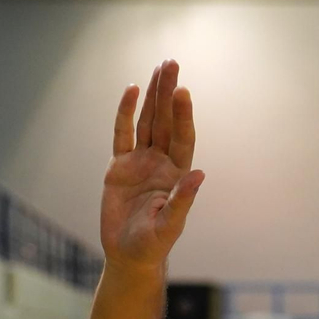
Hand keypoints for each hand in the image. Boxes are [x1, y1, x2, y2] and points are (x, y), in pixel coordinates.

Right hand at [101, 60, 204, 274]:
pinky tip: (131, 92)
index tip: (183, 91)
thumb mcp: (169, 225)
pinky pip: (123, 134)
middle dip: (168, 93)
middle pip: (166, 121)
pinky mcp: (119, 166)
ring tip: (159, 68)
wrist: (128, 255)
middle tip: (171, 63)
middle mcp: (161, 162)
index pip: (182, 137)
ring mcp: (141, 162)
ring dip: (152, 96)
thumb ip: (182, 200)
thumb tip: (199, 175)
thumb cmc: (153, 244)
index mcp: (177, 174)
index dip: (183, 115)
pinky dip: (126, 114)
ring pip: (148, 122)